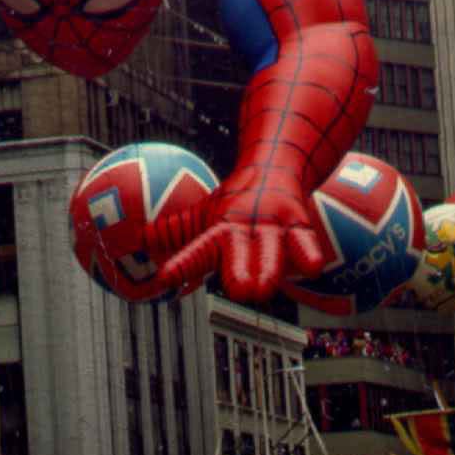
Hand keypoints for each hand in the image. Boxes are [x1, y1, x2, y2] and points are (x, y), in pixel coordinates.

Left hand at [157, 165, 323, 301]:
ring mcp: (274, 228)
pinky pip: (306, 242)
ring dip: (267, 269)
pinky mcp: (300, 227)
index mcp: (220, 229)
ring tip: (263, 289)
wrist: (274, 165)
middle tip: (234, 290)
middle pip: (239, 253)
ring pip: (272, 251)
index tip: (166, 278)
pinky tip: (312, 267)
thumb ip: (176, 231)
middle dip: (237, 270)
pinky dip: (308, 253)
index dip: (183, 264)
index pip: (199, 249)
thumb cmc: (235, 201)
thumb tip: (141, 239)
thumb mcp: (204, 214)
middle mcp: (245, 229)